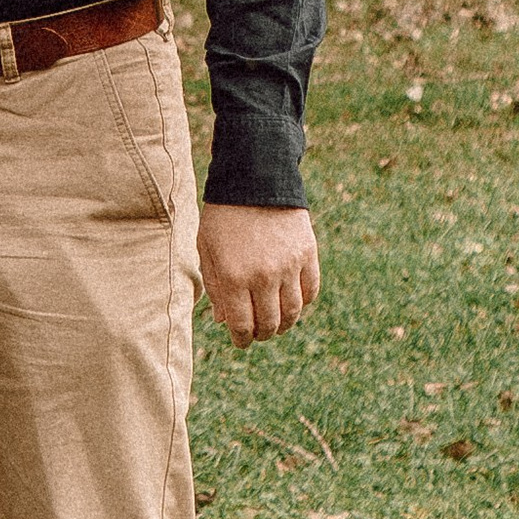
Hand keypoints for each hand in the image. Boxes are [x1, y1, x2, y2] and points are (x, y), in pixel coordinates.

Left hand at [198, 202, 318, 345]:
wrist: (255, 177)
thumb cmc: (224, 215)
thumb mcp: (207, 248)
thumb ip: (215, 286)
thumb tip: (223, 321)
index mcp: (233, 276)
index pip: (242, 326)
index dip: (241, 339)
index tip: (241, 341)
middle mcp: (263, 276)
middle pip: (269, 324)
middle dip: (262, 334)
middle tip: (257, 333)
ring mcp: (289, 266)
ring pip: (293, 312)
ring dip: (284, 324)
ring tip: (276, 323)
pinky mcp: (308, 254)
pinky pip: (310, 291)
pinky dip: (303, 302)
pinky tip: (292, 302)